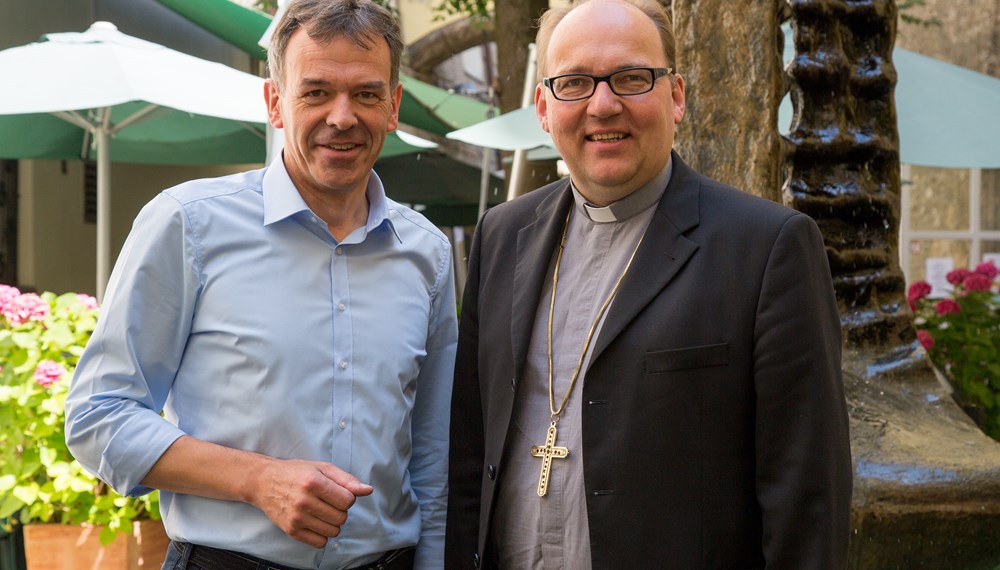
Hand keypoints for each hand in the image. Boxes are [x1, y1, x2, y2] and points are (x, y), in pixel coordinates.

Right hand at [250, 459, 373, 547]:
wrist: (264, 482)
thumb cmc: (295, 473)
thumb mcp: (322, 468)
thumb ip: (346, 480)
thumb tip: (368, 490)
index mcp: (314, 483)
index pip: (348, 500)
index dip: (347, 497)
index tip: (338, 493)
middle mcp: (304, 501)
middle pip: (342, 517)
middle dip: (340, 510)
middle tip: (328, 502)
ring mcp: (297, 518)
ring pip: (333, 531)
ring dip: (332, 523)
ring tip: (322, 511)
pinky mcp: (291, 531)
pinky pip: (320, 542)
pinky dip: (322, 534)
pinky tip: (316, 522)